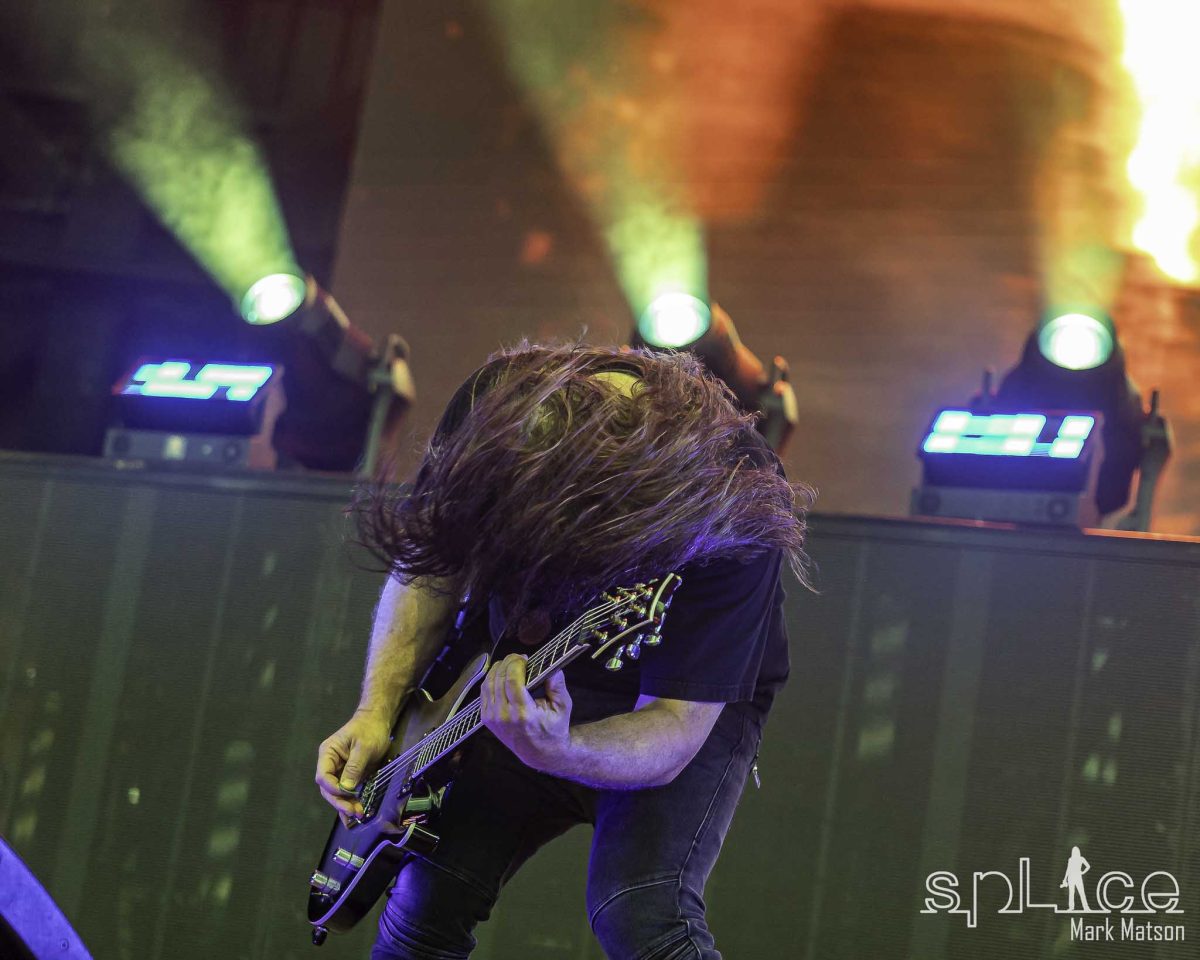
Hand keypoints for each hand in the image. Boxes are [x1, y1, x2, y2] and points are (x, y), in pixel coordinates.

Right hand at [316, 710, 392, 822]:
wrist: (378, 721)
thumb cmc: (369, 729)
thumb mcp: (364, 747)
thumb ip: (354, 767)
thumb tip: (346, 788)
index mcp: (328, 753)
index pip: (323, 776)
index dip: (333, 788)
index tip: (346, 794)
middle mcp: (330, 764)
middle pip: (329, 788)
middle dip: (340, 801)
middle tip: (353, 812)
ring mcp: (339, 771)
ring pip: (337, 793)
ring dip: (346, 805)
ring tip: (357, 816)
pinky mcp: (350, 776)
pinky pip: (347, 792)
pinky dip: (349, 803)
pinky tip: (352, 817)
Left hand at [480, 654, 572, 772]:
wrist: (540, 752)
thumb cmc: (553, 728)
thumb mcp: (563, 707)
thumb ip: (557, 685)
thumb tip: (552, 666)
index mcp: (523, 713)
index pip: (511, 680)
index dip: (516, 663)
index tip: (525, 658)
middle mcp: (504, 716)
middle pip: (498, 678)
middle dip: (508, 662)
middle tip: (519, 658)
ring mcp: (493, 718)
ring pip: (488, 683)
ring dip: (498, 668)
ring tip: (511, 664)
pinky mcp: (487, 719)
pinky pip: (484, 692)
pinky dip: (492, 679)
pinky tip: (502, 675)